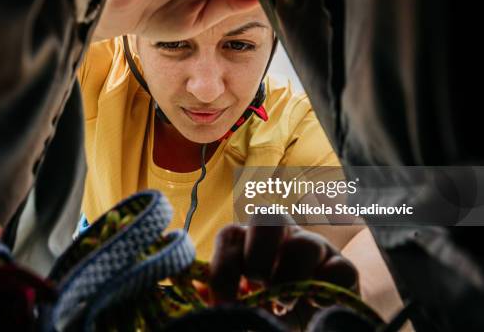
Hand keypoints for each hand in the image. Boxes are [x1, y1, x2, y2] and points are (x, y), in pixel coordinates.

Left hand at [208, 225, 358, 326]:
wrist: (318, 318)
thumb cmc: (272, 307)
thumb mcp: (240, 300)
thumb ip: (215, 293)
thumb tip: (192, 290)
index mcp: (251, 241)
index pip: (231, 235)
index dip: (222, 269)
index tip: (222, 304)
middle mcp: (284, 237)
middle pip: (267, 219)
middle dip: (256, 256)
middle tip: (256, 287)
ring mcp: (317, 249)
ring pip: (306, 243)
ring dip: (289, 278)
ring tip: (282, 304)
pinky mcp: (345, 270)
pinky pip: (340, 269)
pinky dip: (325, 289)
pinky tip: (314, 305)